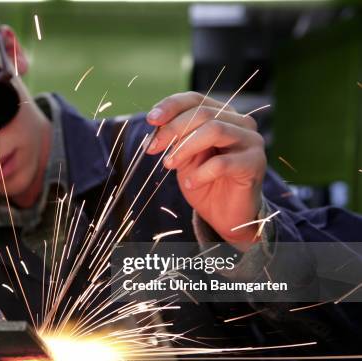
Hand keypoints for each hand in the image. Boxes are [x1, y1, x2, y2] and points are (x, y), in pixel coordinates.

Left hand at [145, 92, 265, 249]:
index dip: (171, 106)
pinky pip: (223, 162)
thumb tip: (154, 124)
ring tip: (169, 165)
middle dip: (173, 129)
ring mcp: (251, 141)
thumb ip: (174, 138)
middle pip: (203, 113)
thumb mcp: (182, 156)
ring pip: (214, 130)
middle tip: (153, 149)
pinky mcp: (255, 163)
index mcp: (222, 115)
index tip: (151, 120)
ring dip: (185, 147)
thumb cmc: (204, 182)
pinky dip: (201, 173)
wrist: (226, 215)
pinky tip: (190, 183)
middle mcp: (240, 122)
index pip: (195, 99)